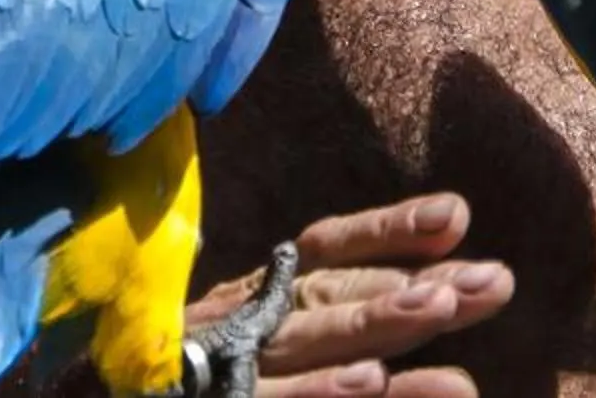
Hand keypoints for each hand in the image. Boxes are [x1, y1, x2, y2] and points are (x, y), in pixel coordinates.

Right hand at [186, 192, 515, 397]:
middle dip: (411, 286)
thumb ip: (354, 311)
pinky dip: (312, 397)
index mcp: (261, 294)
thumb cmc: (207, 368)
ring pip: (305, 343)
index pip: (328, 250)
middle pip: (332, 296)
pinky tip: (366, 389)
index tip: (456, 215)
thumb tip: (453, 302)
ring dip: (372, 325)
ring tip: (439, 308)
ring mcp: (225, 367)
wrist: (103, 388)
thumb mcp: (276, 332)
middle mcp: (243, 321)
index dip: (388, 231)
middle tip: (492, 281)